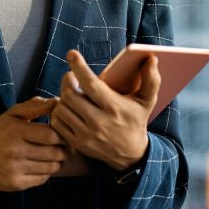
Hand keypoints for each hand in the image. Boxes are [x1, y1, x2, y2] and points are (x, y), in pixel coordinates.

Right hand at [0, 96, 69, 190]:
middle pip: (54, 153)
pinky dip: (47, 173)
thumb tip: (57, 101)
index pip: (51, 135)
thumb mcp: (13, 114)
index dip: (62, 136)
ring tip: (56, 157)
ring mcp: (14, 169)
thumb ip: (35, 106)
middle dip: (65, 150)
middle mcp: (14, 151)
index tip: (64, 135)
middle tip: (67, 148)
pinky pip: (42, 179)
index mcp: (16, 131)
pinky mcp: (15, 183)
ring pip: (50, 168)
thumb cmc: (0, 132)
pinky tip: (43, 166)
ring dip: (58, 162)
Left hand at [50, 50, 158, 171]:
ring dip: (62, 95)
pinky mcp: (77, 143)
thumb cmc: (136, 120)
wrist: (130, 154)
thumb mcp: (147, 101)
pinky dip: (58, 111)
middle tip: (71, 76)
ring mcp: (86, 134)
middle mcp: (98, 122)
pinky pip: (57, 122)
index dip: (79, 67)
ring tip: (70, 91)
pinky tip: (66, 107)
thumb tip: (151, 58)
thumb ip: (151, 79)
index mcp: (114, 107)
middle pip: (70, 94)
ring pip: (61, 107)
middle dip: (67, 80)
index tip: (72, 54)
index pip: (91, 84)